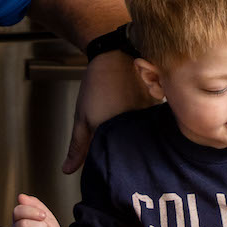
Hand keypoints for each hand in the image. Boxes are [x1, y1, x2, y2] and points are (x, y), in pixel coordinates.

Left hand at [61, 50, 153, 173]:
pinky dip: (145, 127)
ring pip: (144, 137)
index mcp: (119, 131)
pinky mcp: (158, 106)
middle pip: (134, 150)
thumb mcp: (82, 118)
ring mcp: (150, 115)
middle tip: (119, 148)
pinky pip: (153, 124)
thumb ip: (77, 147)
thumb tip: (67, 170)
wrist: (114, 56)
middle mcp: (137, 125)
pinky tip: (139, 122)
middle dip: (126, 154)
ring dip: (137, 139)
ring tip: (129, 132)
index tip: (110, 168)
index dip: (114, 165)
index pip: (119, 160)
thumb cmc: (97, 86)